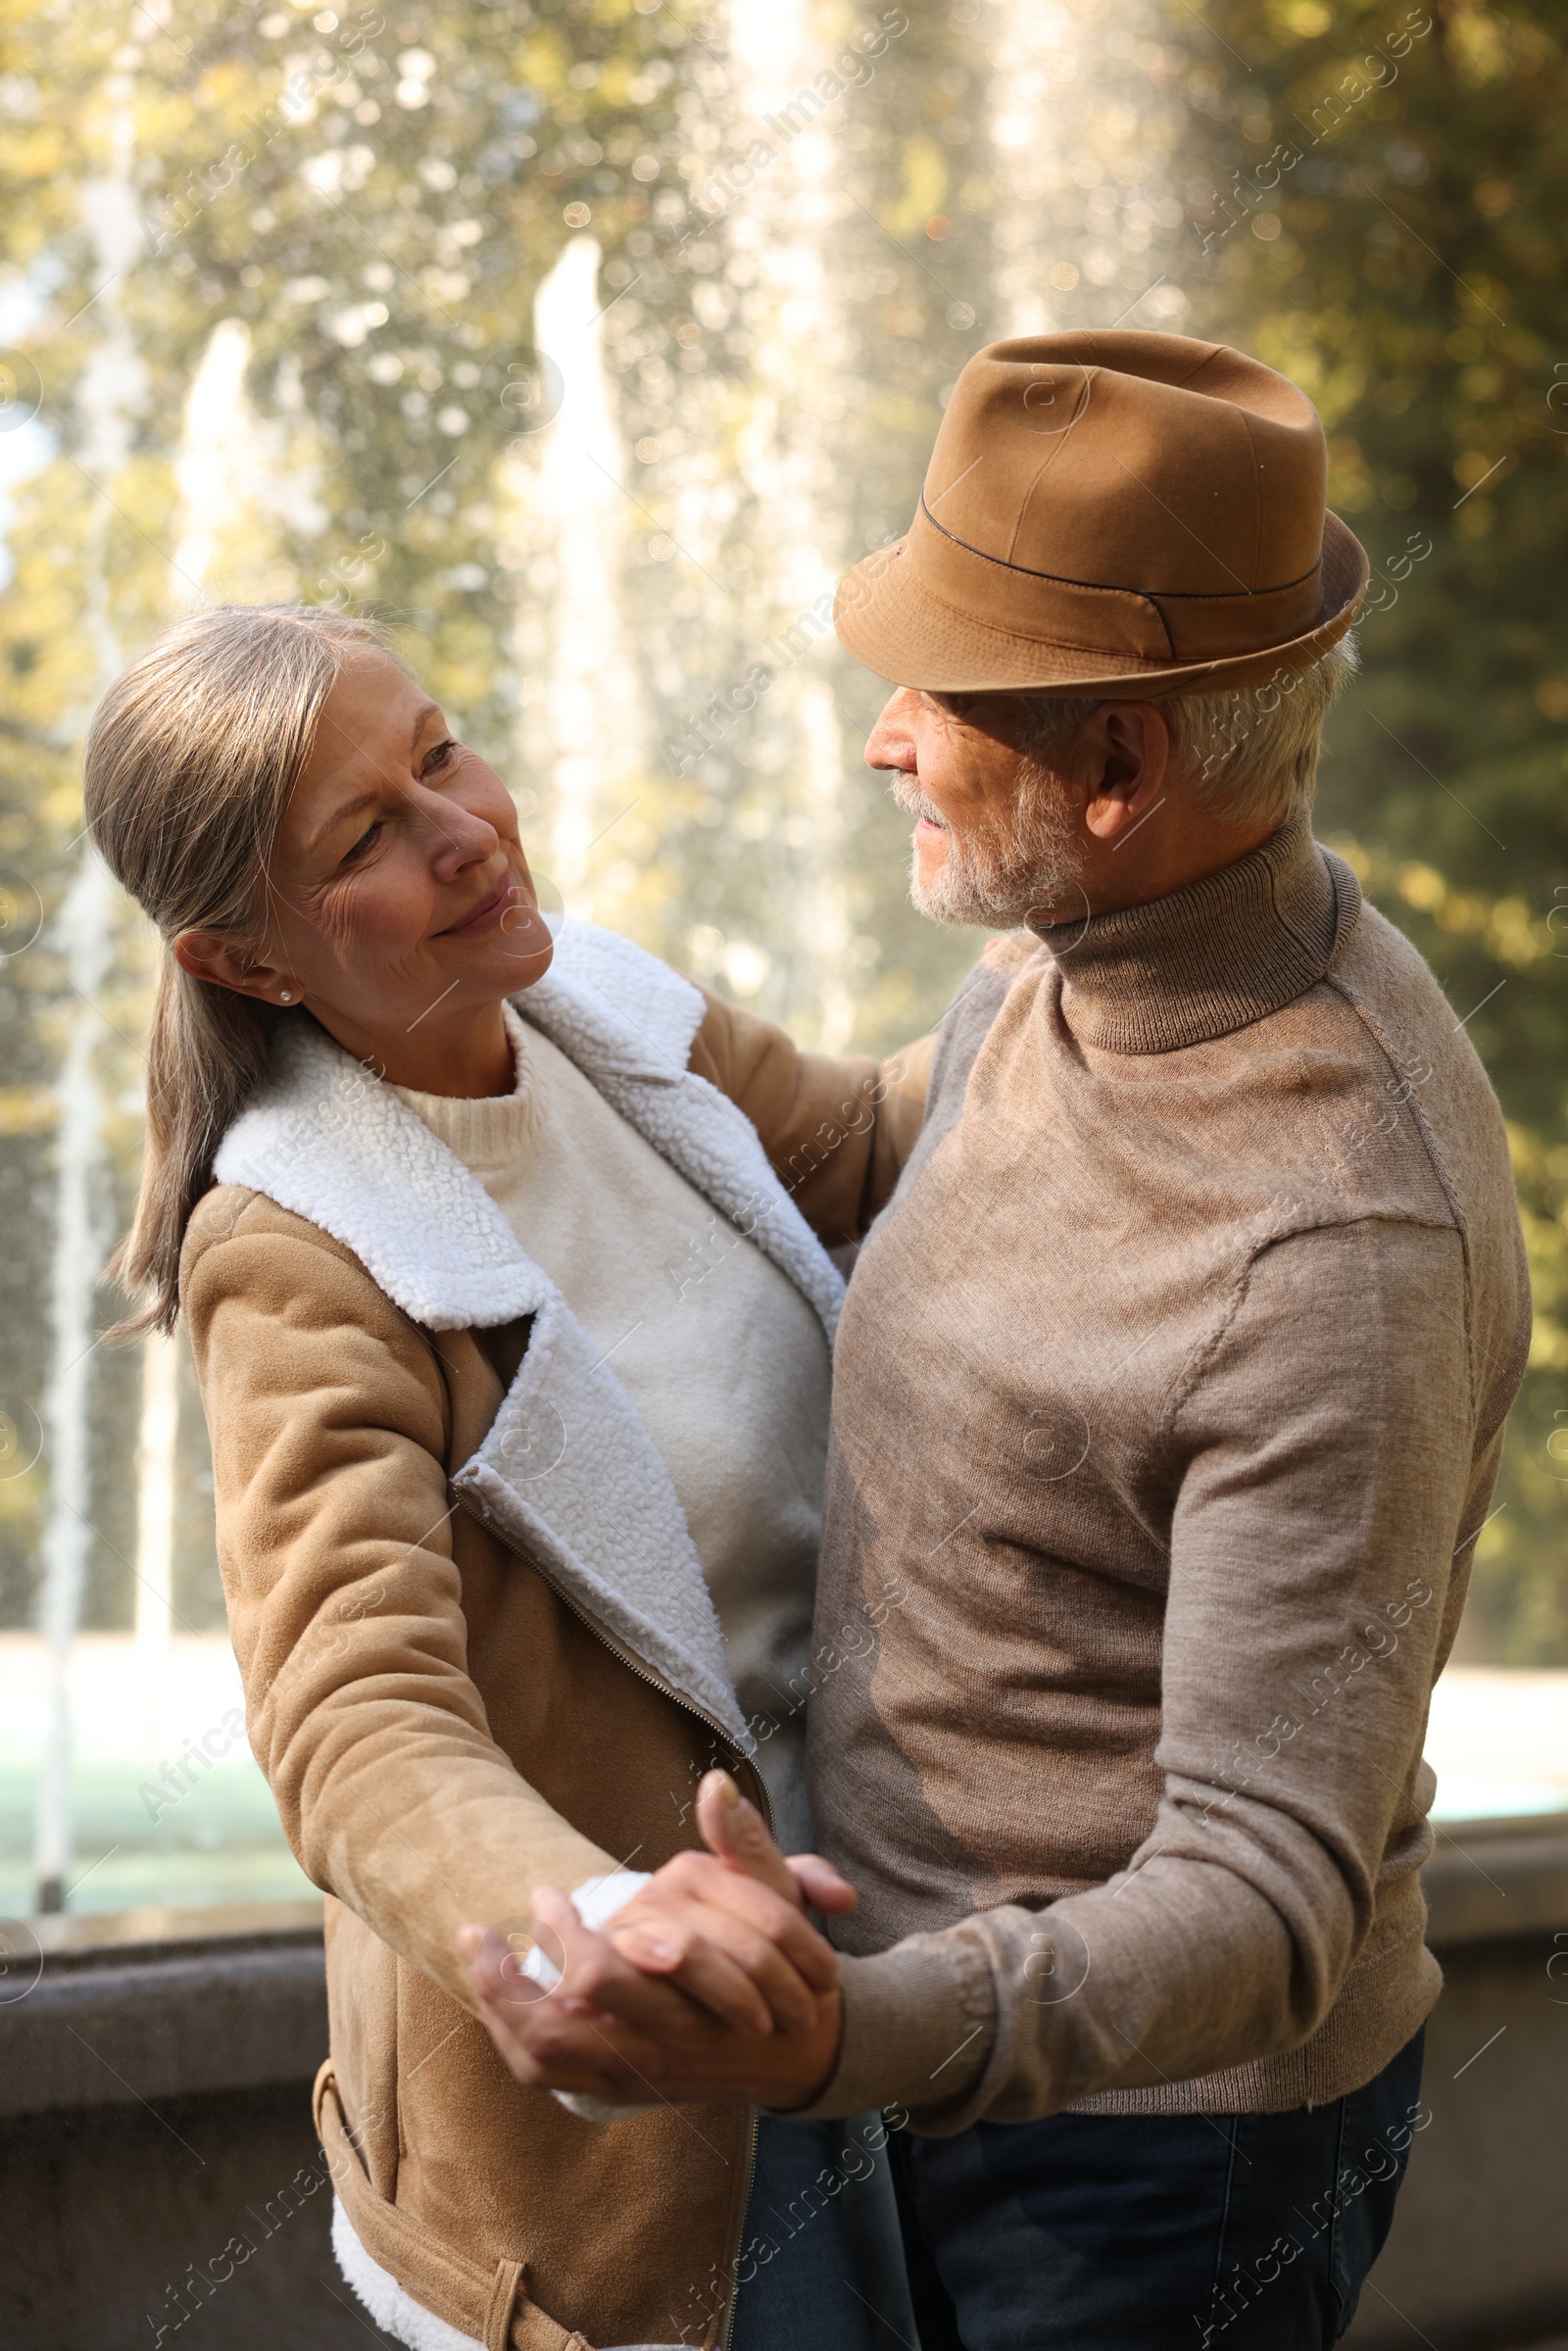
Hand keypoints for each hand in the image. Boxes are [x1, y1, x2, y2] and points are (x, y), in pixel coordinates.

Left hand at [455, 1771, 856, 2107]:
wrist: (795, 2048)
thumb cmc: (784, 1966)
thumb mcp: (777, 1898)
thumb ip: (746, 1841)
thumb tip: (714, 1784)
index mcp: (688, 1997)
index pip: (599, 1977)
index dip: (562, 1935)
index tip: (545, 1895)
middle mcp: (657, 2042)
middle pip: (556, 2027)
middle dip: (510, 1975)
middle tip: (486, 1928)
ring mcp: (635, 2070)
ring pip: (543, 2055)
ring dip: (498, 2006)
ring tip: (479, 1953)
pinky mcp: (618, 2087)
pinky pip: (546, 2073)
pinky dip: (511, 2033)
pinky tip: (497, 1990)